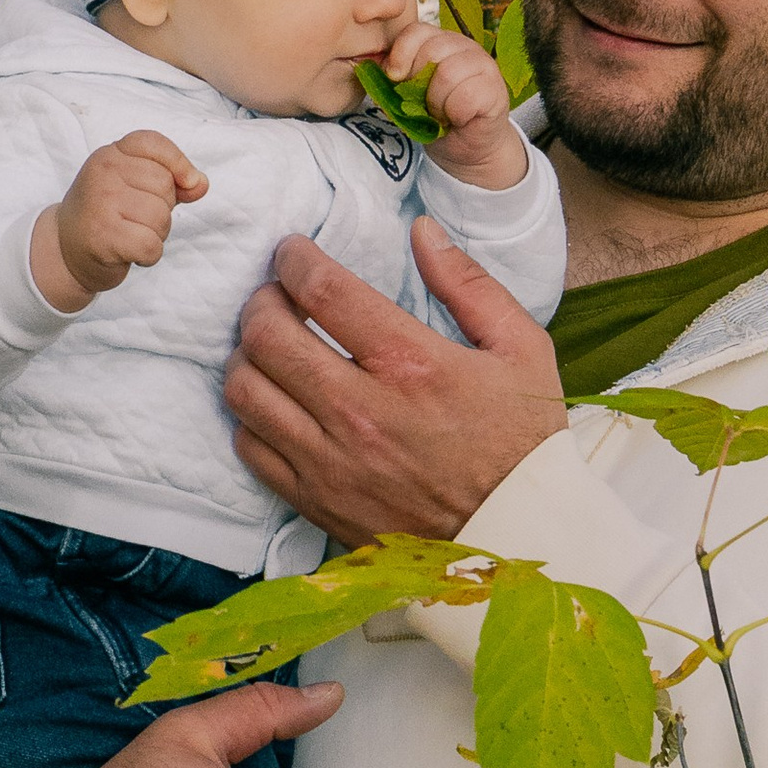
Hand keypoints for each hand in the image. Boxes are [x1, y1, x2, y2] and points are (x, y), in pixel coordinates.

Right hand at [34, 128, 207, 308]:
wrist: (66, 251)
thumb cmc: (108, 215)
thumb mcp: (137, 187)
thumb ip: (173, 181)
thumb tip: (200, 183)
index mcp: (111, 154)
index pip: (153, 143)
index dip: (178, 162)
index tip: (187, 182)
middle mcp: (103, 172)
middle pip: (165, 184)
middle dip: (164, 208)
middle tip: (137, 218)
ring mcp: (101, 202)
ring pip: (161, 217)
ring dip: (157, 234)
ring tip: (132, 234)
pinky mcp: (103, 235)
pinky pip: (151, 244)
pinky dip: (149, 256)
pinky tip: (130, 252)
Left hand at [225, 221, 567, 544]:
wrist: (519, 537)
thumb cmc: (522, 441)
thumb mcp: (522, 348)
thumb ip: (469, 283)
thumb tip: (421, 230)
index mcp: (411, 365)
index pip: (321, 290)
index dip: (293, 258)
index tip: (292, 252)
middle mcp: (361, 412)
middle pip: (266, 335)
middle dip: (261, 300)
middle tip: (276, 295)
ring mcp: (332, 461)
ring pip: (245, 389)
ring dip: (246, 354)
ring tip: (269, 344)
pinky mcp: (316, 501)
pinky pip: (251, 447)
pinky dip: (251, 415)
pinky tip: (276, 400)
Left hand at [372, 19, 527, 188]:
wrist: (466, 147)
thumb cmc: (435, 117)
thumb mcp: (407, 94)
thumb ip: (394, 77)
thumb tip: (371, 66)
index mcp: (441, 42)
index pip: (416, 31)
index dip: (401, 54)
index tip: (395, 78)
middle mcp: (465, 47)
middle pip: (431, 51)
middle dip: (419, 84)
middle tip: (424, 104)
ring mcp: (484, 66)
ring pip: (448, 73)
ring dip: (437, 102)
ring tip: (441, 113)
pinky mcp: (496, 90)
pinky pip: (466, 97)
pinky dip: (454, 114)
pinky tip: (457, 119)